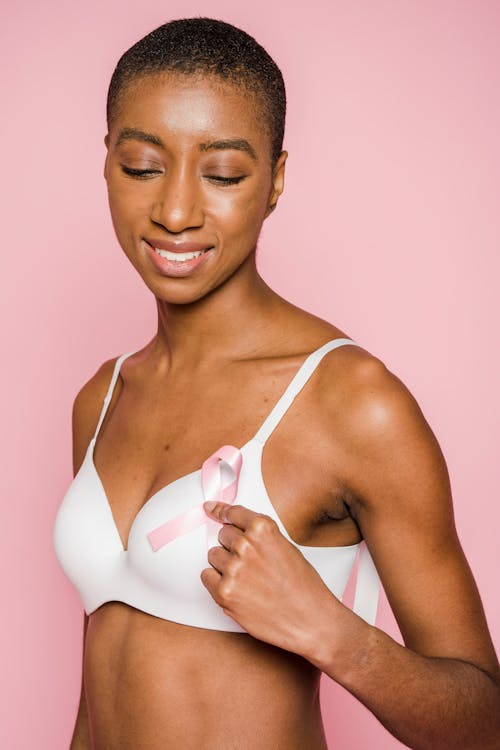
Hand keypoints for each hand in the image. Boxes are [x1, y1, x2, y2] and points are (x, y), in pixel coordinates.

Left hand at [201, 501, 341, 657]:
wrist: (310, 620)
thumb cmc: (303, 586)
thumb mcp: (286, 548)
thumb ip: (260, 537)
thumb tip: (237, 531)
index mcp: (263, 529)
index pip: (233, 512)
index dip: (221, 510)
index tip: (211, 508)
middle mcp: (246, 545)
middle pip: (222, 535)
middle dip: (232, 545)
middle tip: (248, 562)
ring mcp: (233, 569)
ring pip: (213, 555)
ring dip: (224, 564)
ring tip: (246, 579)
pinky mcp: (224, 592)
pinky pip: (206, 577)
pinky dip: (216, 582)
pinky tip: (236, 589)